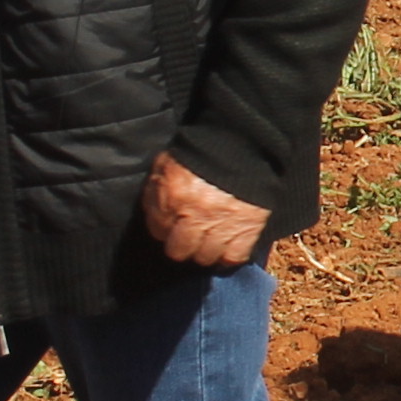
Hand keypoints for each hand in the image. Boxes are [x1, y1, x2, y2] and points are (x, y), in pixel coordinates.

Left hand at [140, 153, 268, 268]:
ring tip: (210, 240)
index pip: (157, 230)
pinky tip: (228, 246)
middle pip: (178, 251)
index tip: (171, 223)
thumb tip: (153, 211)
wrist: (244, 143)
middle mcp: (194, 216)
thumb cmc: (203, 151)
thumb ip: (157, 187)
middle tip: (189, 234)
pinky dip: (230, 254)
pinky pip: (233, 257)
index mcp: (172, 196)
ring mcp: (221, 226)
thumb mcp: (169, 162)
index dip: (163, 227)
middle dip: (181, 243)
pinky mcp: (247, 230)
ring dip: (205, 249)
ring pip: (205, 257)